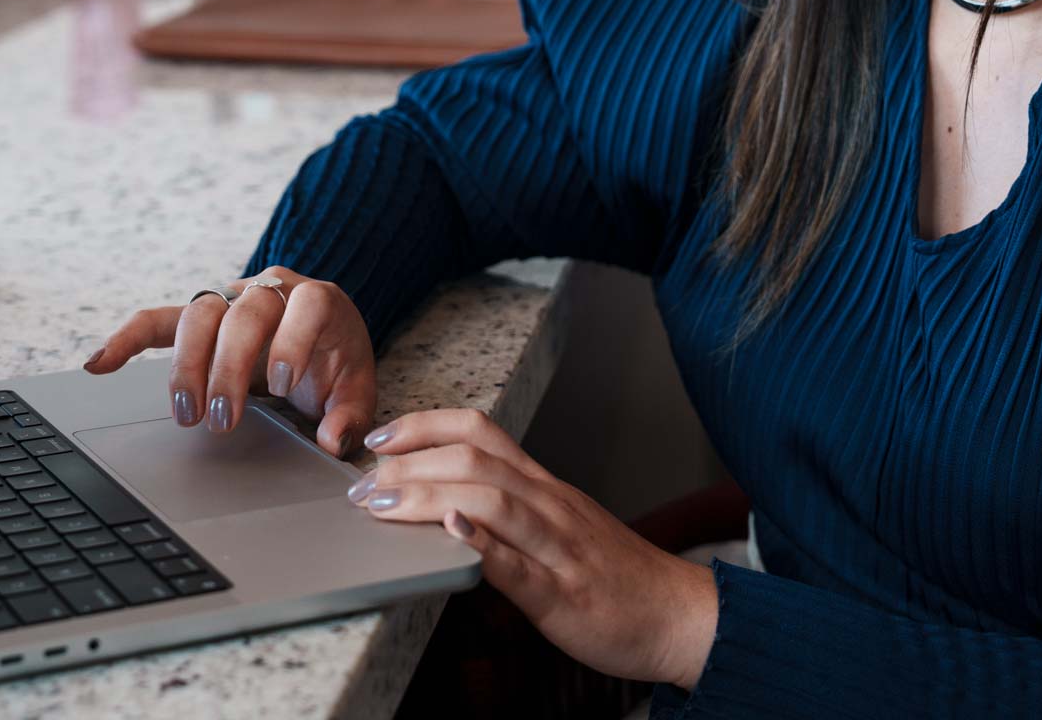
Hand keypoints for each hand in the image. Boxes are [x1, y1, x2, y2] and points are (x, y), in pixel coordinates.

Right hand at [82, 266, 377, 458]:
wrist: (321, 332)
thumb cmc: (336, 360)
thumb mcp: (356, 387)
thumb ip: (350, 414)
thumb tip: (331, 439)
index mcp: (318, 301)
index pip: (305, 306)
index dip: (290, 341)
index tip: (279, 385)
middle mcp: (271, 290)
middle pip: (241, 313)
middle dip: (227, 367)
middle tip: (221, 418)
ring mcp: (231, 299)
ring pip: (198, 315)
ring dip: (186, 364)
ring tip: (185, 413)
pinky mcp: (200, 317)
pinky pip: (156, 320)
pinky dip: (127, 339)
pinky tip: (100, 364)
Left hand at [352, 407, 719, 689]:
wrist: (680, 616)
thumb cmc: (617, 576)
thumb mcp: (561, 528)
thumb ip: (511, 510)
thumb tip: (444, 503)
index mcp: (545, 487)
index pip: (480, 432)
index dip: (424, 425)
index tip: (380, 436)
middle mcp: (550, 504)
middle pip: (474, 458)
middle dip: (409, 461)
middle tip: (361, 480)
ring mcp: (557, 546)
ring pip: (490, 499)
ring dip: (426, 494)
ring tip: (381, 501)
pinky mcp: (562, 594)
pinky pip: (518, 563)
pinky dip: (481, 543)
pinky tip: (450, 533)